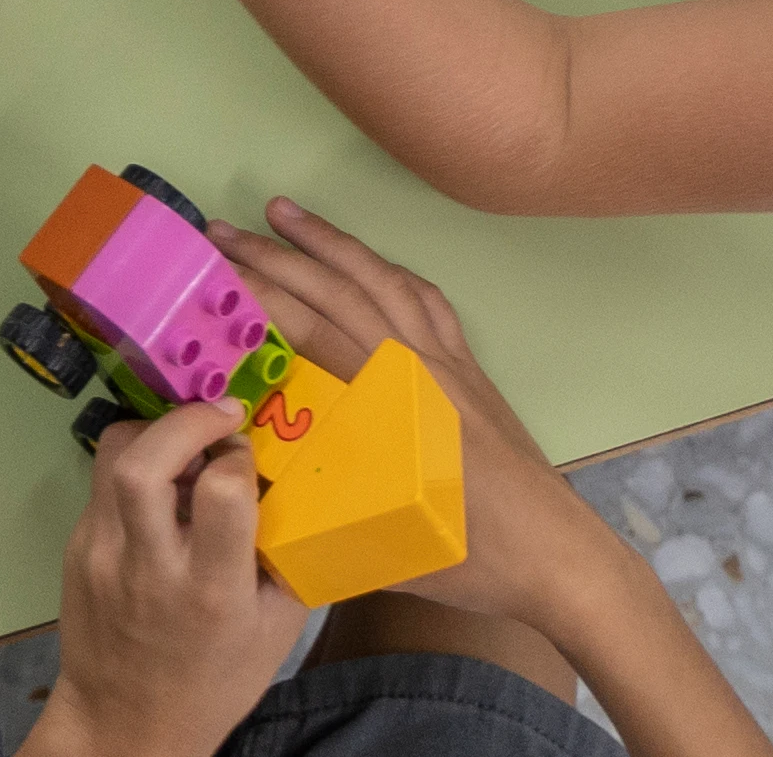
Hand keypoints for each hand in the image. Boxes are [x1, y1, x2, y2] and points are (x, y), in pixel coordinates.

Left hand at [35, 396, 316, 756]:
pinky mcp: (76, 548)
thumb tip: (290, 482)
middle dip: (186, 420)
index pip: (221, 493)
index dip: (238, 457)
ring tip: (186, 444)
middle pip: (145, 464)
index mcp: (211, 591)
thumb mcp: (275, 631)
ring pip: (113, 456)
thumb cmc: (213, 681)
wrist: (125, 723)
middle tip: (220, 415)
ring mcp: (102, 555)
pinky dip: (135, 468)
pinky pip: (102, 483)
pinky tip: (161, 490)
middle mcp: (149, 567)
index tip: (247, 457)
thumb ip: (284, 556)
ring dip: (155, 433)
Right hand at [208, 196, 603, 635]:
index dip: (261, 299)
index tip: (212, 275)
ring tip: (282, 212)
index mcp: (396, 403)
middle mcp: (421, 367)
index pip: (315, 332)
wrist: (561, 559)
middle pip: (340, 291)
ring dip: (329, 243)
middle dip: (277, 256)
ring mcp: (451, 363)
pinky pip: (425, 300)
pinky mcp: (471, 371)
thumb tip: (247, 504)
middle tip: (220, 230)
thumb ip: (317, 528)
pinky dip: (388, 272)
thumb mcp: (384, 552)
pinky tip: (368, 266)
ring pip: (383, 281)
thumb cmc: (475, 560)